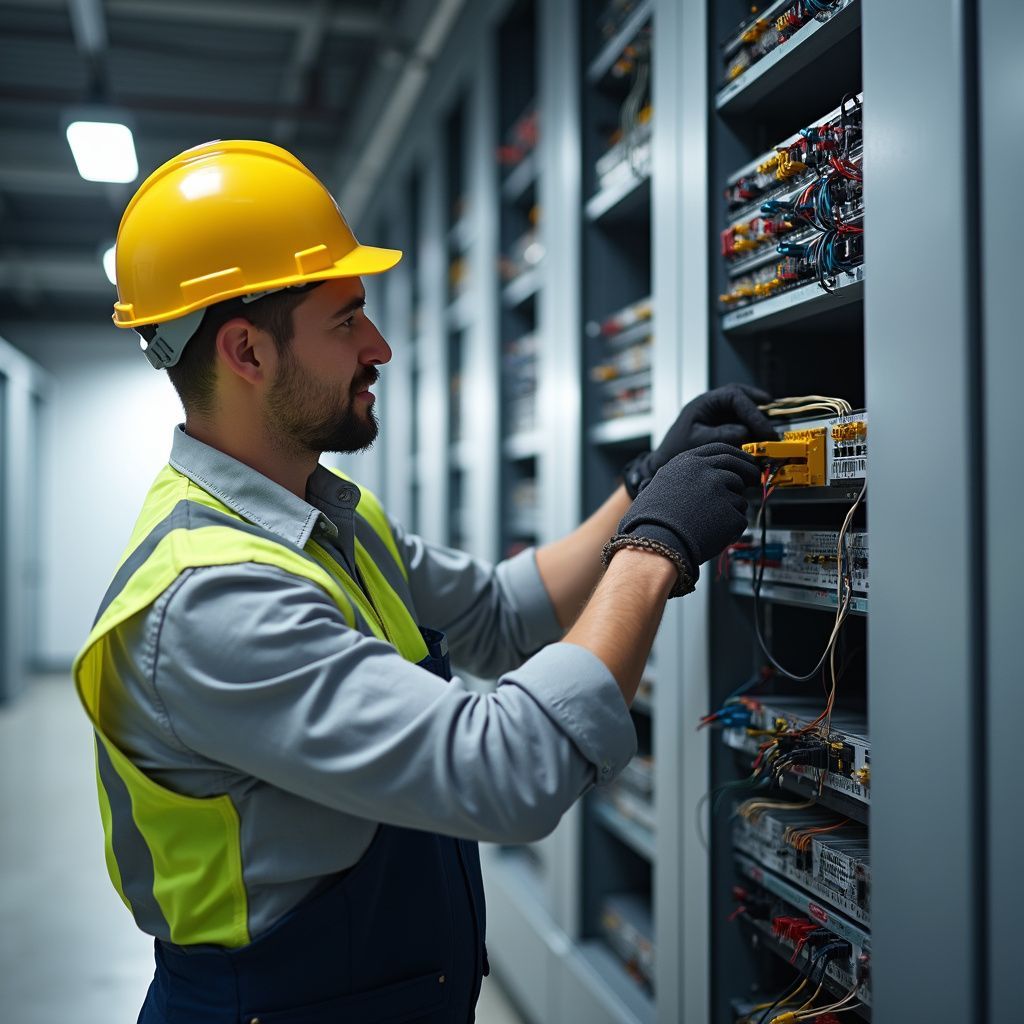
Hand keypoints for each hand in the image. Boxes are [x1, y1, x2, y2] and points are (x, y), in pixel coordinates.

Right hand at [605, 443, 761, 594]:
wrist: (655, 543)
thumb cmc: (650, 520)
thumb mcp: (660, 485)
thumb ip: (683, 476)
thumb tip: (700, 476)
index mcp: (687, 462)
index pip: (721, 449)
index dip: (737, 456)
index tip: (744, 462)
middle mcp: (705, 471)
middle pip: (738, 467)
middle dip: (749, 473)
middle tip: (754, 480)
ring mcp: (720, 490)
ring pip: (739, 497)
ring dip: (732, 509)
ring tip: (711, 523)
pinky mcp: (730, 512)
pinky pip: (740, 520)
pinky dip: (731, 530)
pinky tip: (714, 536)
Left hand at [623, 384, 776, 497]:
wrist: (664, 461)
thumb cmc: (675, 450)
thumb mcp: (697, 442)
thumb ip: (721, 435)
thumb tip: (744, 432)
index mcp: (704, 402)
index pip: (734, 397)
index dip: (752, 412)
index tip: (764, 430)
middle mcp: (712, 403)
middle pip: (741, 395)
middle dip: (759, 406)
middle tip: (774, 420)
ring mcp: (716, 412)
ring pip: (742, 405)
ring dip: (758, 414)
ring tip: (771, 428)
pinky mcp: (720, 423)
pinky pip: (740, 419)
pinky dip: (752, 425)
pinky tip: (761, 436)